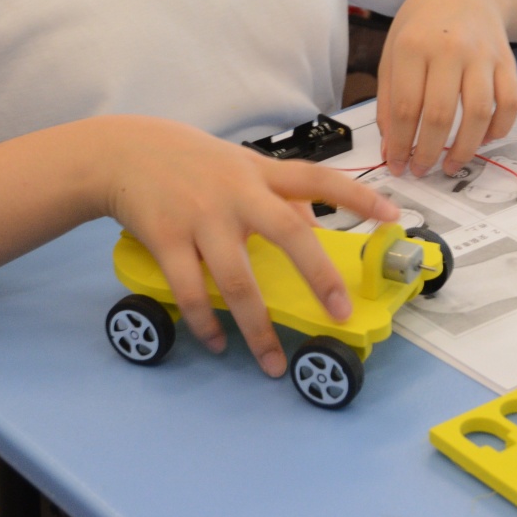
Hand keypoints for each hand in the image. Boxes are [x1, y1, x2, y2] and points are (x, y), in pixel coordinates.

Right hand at [98, 116, 398, 375]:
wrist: (123, 152)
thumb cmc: (190, 161)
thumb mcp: (239, 164)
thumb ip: (277, 190)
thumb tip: (313, 225)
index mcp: (260, 174)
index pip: (318, 179)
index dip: (358, 196)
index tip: (393, 216)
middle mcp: (237, 195)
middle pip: (289, 233)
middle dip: (318, 276)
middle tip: (339, 313)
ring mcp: (202, 218)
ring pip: (238, 280)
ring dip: (257, 328)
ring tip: (272, 364)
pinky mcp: (168, 239)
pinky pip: (192, 292)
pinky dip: (208, 323)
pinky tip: (219, 344)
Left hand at [376, 0, 516, 176]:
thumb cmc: (421, 26)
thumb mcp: (392, 53)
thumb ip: (389, 101)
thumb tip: (391, 149)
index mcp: (413, 46)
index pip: (406, 107)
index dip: (401, 144)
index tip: (397, 165)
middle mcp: (450, 49)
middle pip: (441, 115)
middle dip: (430, 153)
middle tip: (422, 170)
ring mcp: (483, 55)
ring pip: (479, 113)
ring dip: (466, 149)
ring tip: (452, 165)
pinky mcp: (508, 61)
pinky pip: (510, 103)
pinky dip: (500, 128)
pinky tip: (485, 140)